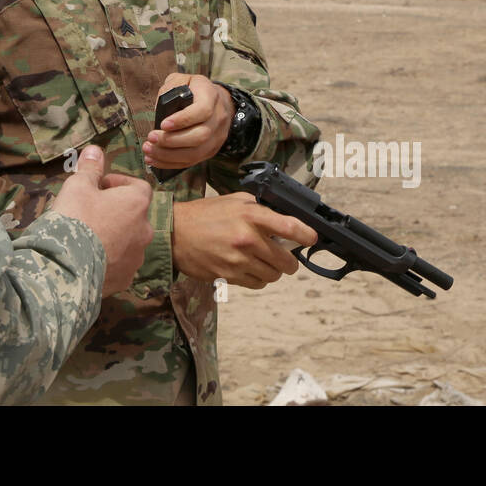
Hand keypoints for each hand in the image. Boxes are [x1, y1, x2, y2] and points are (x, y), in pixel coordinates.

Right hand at [47, 145, 153, 295]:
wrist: (67, 266)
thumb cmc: (76, 218)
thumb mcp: (78, 185)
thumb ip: (90, 168)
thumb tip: (95, 150)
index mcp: (137, 204)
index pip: (139, 187)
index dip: (120, 183)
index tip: (100, 186)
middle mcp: (144, 230)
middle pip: (134, 215)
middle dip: (115, 211)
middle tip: (91, 211)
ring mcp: (136, 258)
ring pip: (128, 241)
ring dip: (114, 236)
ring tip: (88, 237)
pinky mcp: (125, 279)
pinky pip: (120, 264)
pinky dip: (109, 259)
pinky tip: (89, 258)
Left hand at [143, 73, 234, 170]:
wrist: (217, 101)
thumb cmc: (194, 89)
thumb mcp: (182, 79)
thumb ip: (170, 88)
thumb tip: (160, 110)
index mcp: (211, 96)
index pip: (202, 111)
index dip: (183, 120)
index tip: (163, 124)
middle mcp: (218, 118)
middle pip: (200, 136)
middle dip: (172, 141)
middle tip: (151, 139)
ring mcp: (217, 136)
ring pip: (196, 153)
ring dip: (169, 155)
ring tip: (149, 151)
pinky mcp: (211, 150)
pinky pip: (193, 161)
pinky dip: (172, 163)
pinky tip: (155, 160)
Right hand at [172, 193, 317, 288]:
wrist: (174, 233)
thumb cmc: (204, 215)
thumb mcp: (233, 201)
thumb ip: (258, 208)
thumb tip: (282, 220)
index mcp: (250, 215)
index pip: (290, 227)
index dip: (306, 235)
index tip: (311, 238)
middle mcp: (247, 239)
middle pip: (286, 261)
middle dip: (289, 261)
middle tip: (284, 256)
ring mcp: (239, 260)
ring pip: (273, 276)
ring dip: (273, 271)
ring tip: (262, 262)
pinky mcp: (229, 276)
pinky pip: (257, 284)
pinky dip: (257, 279)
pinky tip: (248, 268)